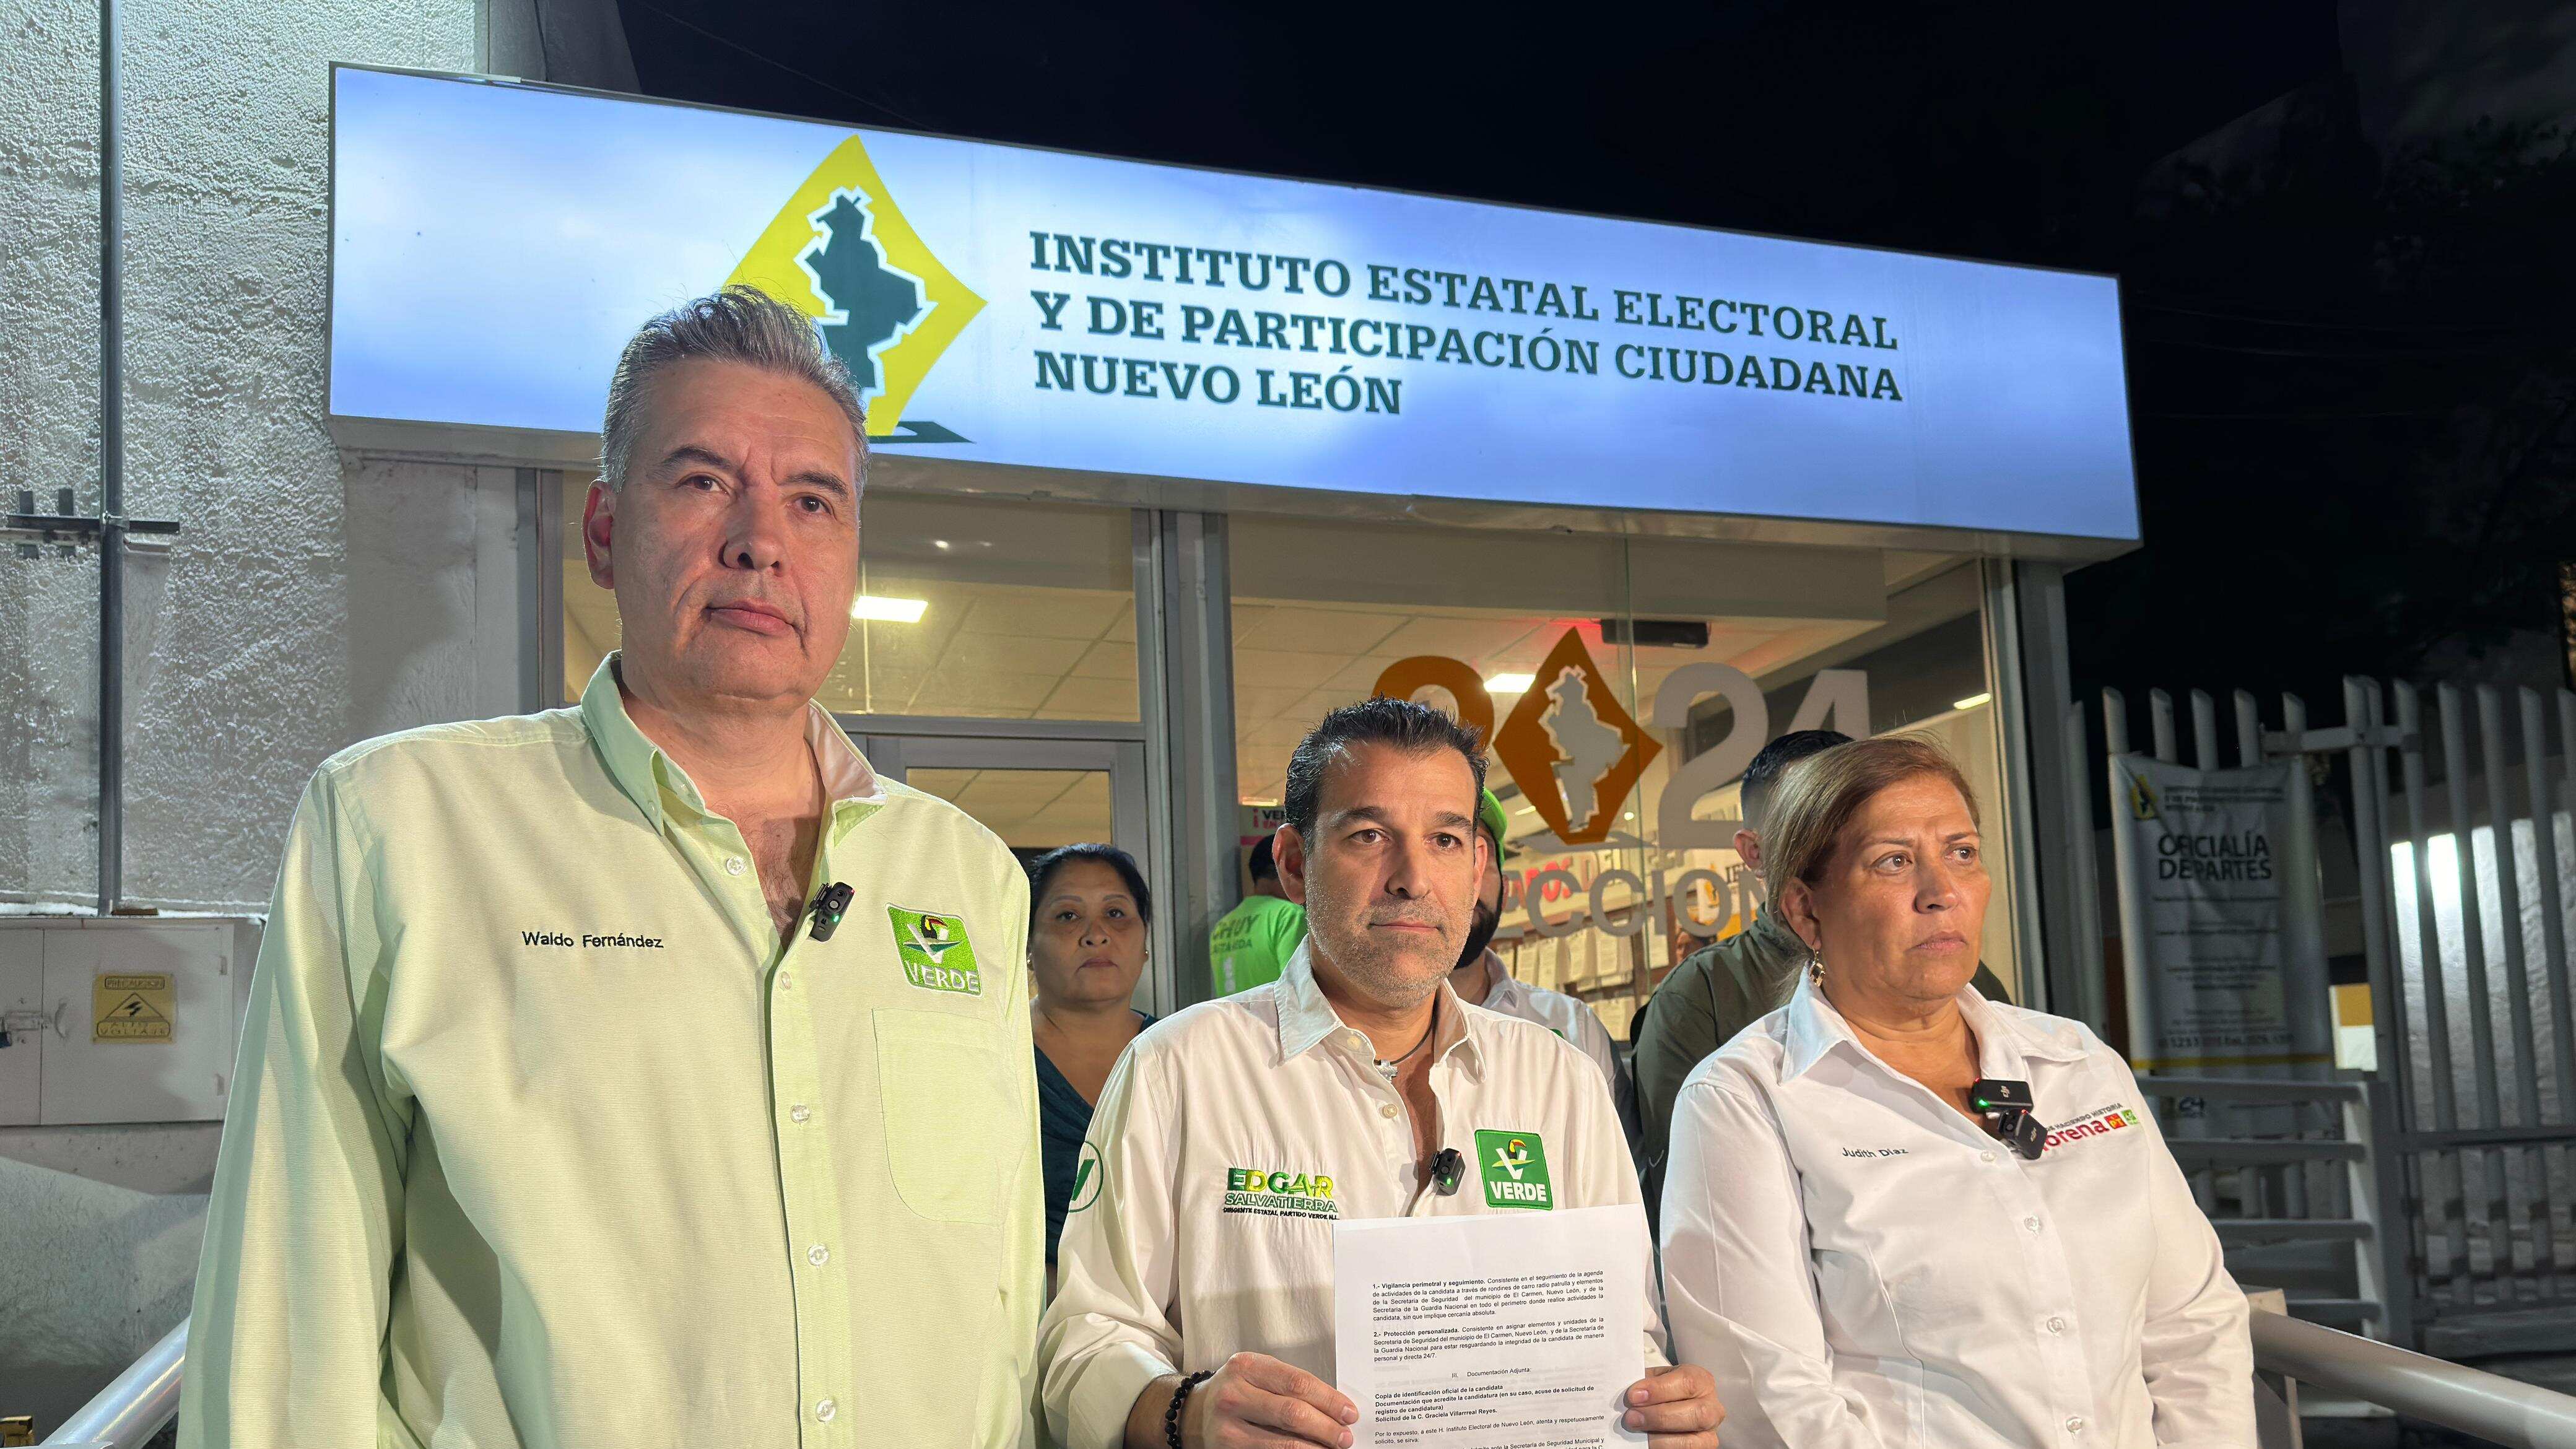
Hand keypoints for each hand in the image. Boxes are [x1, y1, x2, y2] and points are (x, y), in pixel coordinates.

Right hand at [1182, 1352, 1356, 1448]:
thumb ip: (1290, 1384)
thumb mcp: (1257, 1374)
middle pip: (1292, 1413)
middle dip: (1326, 1428)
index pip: (1297, 1383)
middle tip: (1346, 1437)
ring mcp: (1227, 1428)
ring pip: (1283, 1443)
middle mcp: (1232, 1395)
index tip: (1349, 1412)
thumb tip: (1335, 1408)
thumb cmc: (1238, 1390)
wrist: (1196, 1412)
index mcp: (1244, 1366)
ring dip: (1315, 1448)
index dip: (1329, 1399)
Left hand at [1622, 1363, 1723, 1445]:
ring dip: (1659, 1438)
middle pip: (1696, 1413)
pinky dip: (1662, 1448)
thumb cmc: (1662, 1392)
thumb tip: (1627, 1396)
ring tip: (1636, 1431)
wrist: (1669, 1409)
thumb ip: (1645, 1385)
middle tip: (1631, 1417)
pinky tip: (1646, 1443)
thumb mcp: (1655, 1381)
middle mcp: (1712, 1408)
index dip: (1659, 1389)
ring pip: (1691, 1441)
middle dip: (1660, 1416)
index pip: (1687, 1382)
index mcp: (1701, 1381)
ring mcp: (1709, 1433)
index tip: (1633, 1395)